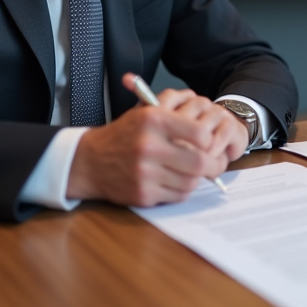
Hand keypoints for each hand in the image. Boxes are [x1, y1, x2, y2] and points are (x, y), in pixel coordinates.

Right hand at [67, 83, 236, 206]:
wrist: (90, 161)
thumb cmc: (125, 135)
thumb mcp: (146, 111)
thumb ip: (177, 111)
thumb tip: (209, 117)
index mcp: (153, 120)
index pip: (199, 133)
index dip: (210, 140)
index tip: (210, 143)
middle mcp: (148, 146)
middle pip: (198, 162)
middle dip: (213, 165)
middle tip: (216, 163)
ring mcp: (145, 173)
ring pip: (190, 182)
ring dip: (196, 178)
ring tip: (192, 171)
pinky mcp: (143, 194)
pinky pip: (177, 196)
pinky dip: (182, 190)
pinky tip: (176, 181)